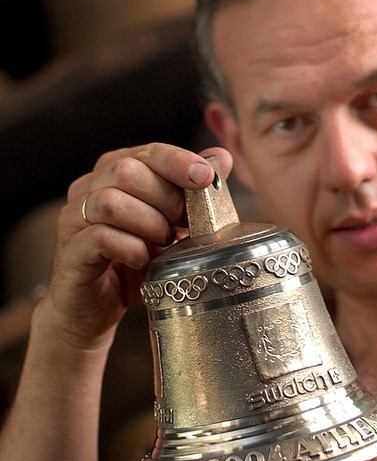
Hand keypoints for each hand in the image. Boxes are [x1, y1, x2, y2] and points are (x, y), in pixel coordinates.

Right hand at [37, 143, 232, 349]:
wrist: (97, 307)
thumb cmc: (135, 260)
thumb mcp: (172, 225)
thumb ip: (192, 192)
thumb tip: (222, 158)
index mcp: (116, 173)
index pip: (149, 152)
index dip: (178, 162)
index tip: (204, 177)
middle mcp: (90, 188)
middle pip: (127, 171)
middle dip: (166, 199)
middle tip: (181, 225)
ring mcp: (75, 218)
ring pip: (111, 202)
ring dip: (149, 224)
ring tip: (164, 243)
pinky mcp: (71, 250)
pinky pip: (101, 238)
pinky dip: (131, 248)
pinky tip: (143, 259)